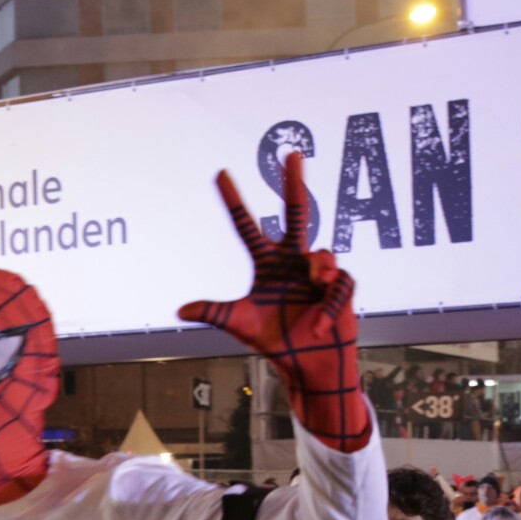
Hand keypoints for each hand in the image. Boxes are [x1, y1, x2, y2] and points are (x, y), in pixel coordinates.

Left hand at [177, 151, 371, 451]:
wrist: (308, 364)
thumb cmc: (275, 341)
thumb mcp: (240, 325)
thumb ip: (214, 312)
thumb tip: (180, 310)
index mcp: (267, 263)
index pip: (246, 226)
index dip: (233, 201)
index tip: (219, 173)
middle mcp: (293, 260)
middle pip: (296, 212)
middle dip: (294, 183)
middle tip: (292, 155)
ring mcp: (318, 272)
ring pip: (323, 254)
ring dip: (319, 268)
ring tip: (316, 285)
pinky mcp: (340, 288)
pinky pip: (338, 286)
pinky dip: (328, 306)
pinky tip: (319, 325)